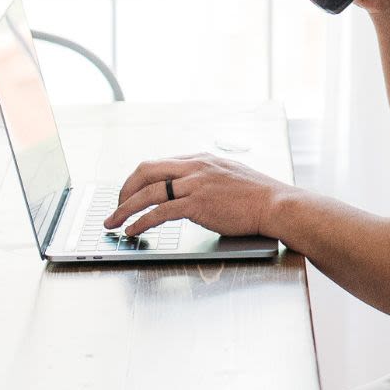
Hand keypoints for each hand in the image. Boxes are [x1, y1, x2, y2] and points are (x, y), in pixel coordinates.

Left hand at [108, 152, 292, 239]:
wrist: (276, 204)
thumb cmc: (259, 195)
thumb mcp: (230, 176)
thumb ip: (208, 179)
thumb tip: (192, 193)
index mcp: (201, 159)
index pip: (160, 164)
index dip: (140, 180)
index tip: (130, 194)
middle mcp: (195, 167)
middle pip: (146, 170)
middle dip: (124, 189)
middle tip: (116, 206)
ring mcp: (195, 184)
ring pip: (148, 191)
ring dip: (125, 208)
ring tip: (113, 222)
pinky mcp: (197, 204)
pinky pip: (159, 211)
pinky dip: (141, 221)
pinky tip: (133, 230)